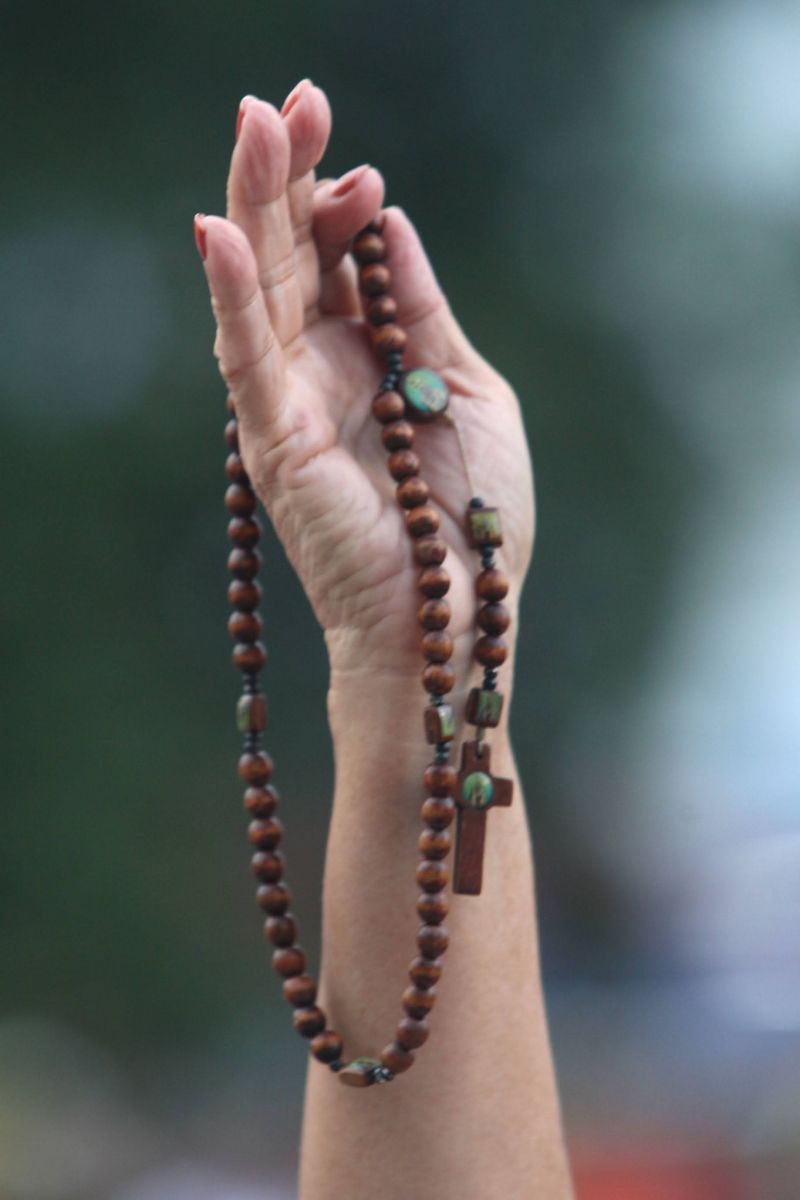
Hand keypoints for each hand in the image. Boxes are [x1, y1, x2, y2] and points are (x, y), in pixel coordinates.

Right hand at [195, 81, 534, 680]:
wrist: (456, 613)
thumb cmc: (472, 517)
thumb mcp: (468, 392)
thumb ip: (423, 314)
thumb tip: (390, 222)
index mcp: (370, 355)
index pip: (338, 260)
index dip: (346, 208)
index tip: (368, 177)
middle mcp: (321, 369)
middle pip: (290, 256)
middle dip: (290, 177)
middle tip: (292, 103)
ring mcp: (290, 401)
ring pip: (258, 288)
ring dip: (253, 206)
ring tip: (256, 127)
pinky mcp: (273, 440)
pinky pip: (245, 358)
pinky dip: (230, 296)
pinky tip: (218, 231)